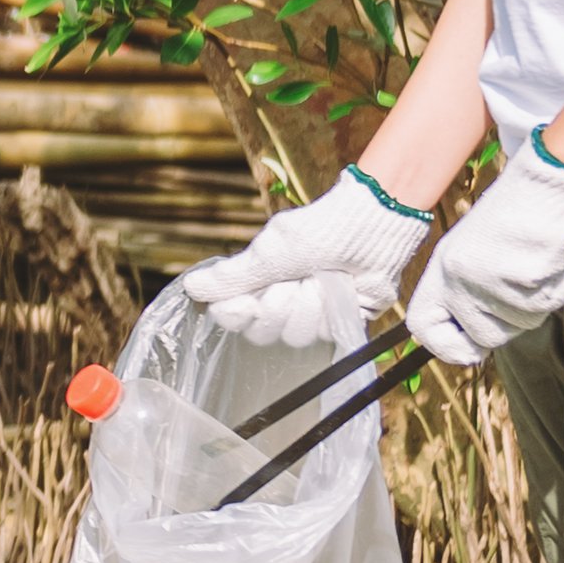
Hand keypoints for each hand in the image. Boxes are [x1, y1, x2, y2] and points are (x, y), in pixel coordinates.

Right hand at [184, 172, 434, 350]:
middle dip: (279, 306)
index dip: (237, 314)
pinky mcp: (340, 321)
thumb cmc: (318, 230)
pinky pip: (325, 335)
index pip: (231, 315)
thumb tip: (190, 287)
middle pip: (261, 332)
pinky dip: (331, 311)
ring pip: (295, 336)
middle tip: (294, 281)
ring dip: (309, 305)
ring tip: (321, 279)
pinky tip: (340, 289)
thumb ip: (232, 275)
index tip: (247, 302)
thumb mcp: (269, 251)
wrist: (373, 226)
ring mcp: (311, 313)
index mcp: (259, 281)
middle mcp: (282, 301)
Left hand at [410, 136, 563, 366]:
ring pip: (522, 325)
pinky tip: (551, 260)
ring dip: (536, 303)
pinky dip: (558, 287)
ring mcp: (491, 280)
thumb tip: (470, 344)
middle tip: (520, 292)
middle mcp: (459, 278)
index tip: (468, 348)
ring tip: (533, 264)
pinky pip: (549, 303)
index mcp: (441, 270)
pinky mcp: (526, 278)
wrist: (543, 184)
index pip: (424, 327)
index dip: (446, 347)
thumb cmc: (510, 219)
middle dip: (508, 325)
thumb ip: (463, 295)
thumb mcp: (469, 254)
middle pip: (485, 338)